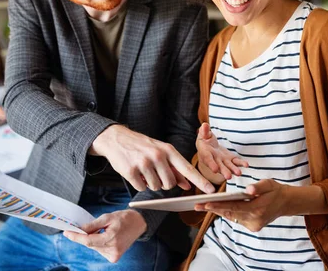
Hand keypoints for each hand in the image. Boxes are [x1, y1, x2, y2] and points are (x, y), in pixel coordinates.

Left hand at [63, 210, 145, 262]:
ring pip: (94, 247)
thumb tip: (79, 229)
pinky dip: (98, 243)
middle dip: (83, 236)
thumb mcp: (107, 217)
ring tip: (101, 230)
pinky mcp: (114, 257)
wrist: (138, 224)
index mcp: (111, 238)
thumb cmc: (124, 218)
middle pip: (90, 244)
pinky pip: (99, 249)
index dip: (76, 237)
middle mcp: (113, 250)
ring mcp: (114, 255)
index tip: (66, 232)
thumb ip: (92, 225)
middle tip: (78, 228)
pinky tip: (104, 236)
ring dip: (92, 239)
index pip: (88, 240)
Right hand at [90, 125, 214, 192]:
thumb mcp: (160, 151)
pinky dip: (139, 183)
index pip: (187, 168)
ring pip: (156, 187)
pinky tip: (135, 172)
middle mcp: (157, 156)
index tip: (211, 190)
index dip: (200, 181)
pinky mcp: (131, 171)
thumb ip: (174, 168)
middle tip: (155, 172)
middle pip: (170, 184)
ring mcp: (144, 163)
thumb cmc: (141, 146)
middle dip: (164, 183)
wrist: (116, 138)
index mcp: (167, 150)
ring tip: (144, 170)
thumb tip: (187, 184)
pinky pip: (142, 188)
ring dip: (150, 183)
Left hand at [194, 179, 287, 231]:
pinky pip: (235, 218)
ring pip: (231, 217)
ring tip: (201, 206)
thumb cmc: (275, 190)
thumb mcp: (269, 184)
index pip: (234, 208)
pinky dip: (225, 212)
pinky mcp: (252, 226)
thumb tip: (248, 190)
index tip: (206, 204)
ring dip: (217, 211)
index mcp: (258, 209)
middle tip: (196, 205)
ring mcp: (253, 225)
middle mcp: (254, 220)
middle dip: (212, 209)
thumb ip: (258, 187)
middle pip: (229, 214)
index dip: (219, 206)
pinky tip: (214, 207)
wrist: (286, 202)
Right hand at [197, 123, 247, 181]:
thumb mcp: (202, 134)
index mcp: (205, 153)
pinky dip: (241, 163)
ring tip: (239, 173)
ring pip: (228, 166)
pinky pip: (235, 161)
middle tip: (229, 176)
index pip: (208, 160)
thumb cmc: (204, 139)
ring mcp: (223, 160)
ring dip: (233, 170)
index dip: (211, 164)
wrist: (209, 145)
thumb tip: (204, 125)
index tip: (215, 169)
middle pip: (219, 166)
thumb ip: (204, 131)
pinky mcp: (230, 159)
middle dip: (224, 171)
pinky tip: (246, 165)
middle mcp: (214, 160)